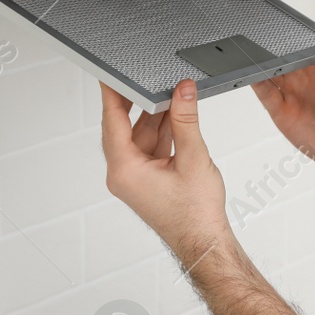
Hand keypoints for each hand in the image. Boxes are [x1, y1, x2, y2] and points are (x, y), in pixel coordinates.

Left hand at [100, 80, 231, 262]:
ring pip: (141, 135)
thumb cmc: (195, 214)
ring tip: (173, 94)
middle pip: (124, 126)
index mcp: (124, 170)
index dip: (112, 92)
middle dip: (139, 101)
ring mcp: (134, 177)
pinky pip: (150, 147)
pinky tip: (177, 116)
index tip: (111, 72)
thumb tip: (183, 91)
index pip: (112, 120)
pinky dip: (163, 131)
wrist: (204, 242)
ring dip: (157, 116)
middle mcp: (123, 173)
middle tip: (145, 76)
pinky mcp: (147, 178)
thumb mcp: (193, 158)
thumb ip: (186, 120)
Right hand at [251, 42, 314, 182]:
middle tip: (262, 37)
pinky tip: (250, 74)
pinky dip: (256, 83)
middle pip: (281, 55)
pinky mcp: (282, 112)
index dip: (293, 35)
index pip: (303, 44)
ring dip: (259, 62)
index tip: (285, 27)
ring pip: (269, 72)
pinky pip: (266, 94)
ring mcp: (292, 93)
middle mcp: (304, 76)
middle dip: (270, 46)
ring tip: (250, 52)